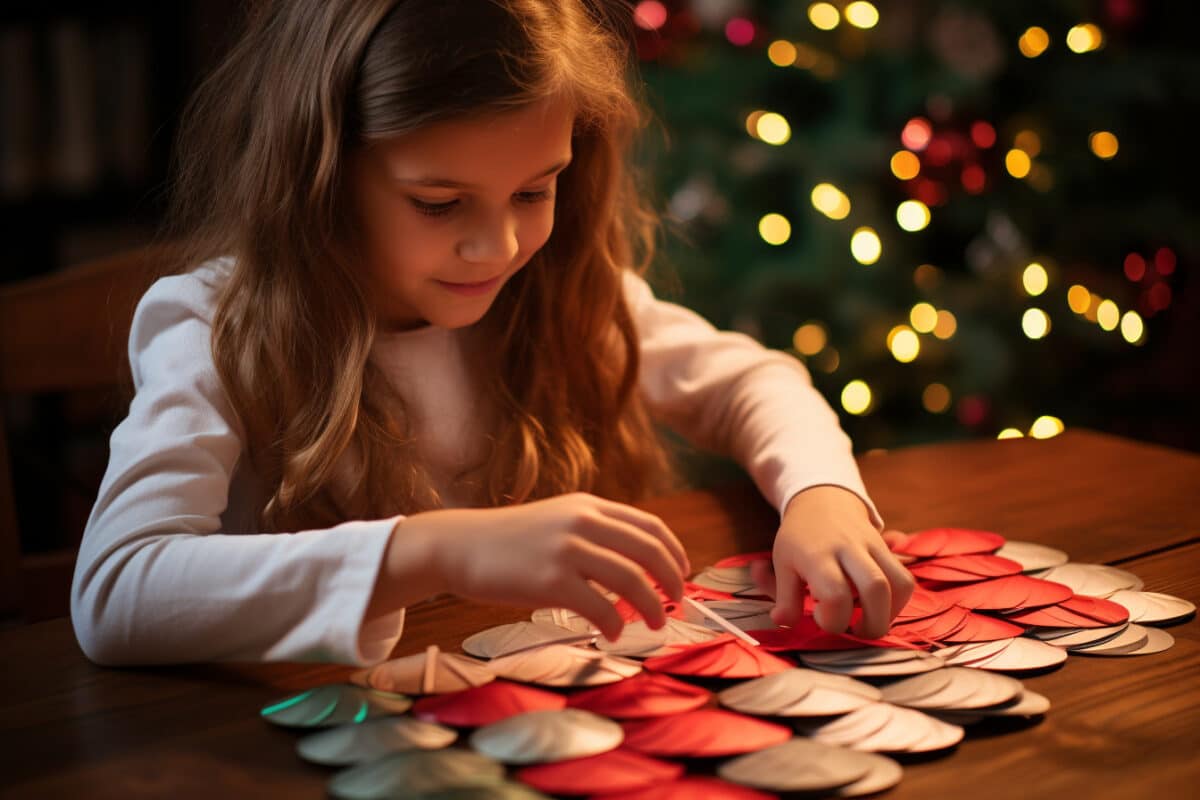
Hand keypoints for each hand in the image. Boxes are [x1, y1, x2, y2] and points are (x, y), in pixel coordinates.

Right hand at [402, 493, 689, 640]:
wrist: (459, 546)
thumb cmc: (508, 542)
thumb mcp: (557, 520)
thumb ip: (593, 533)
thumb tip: (634, 567)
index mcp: (589, 505)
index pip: (650, 525)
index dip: (674, 552)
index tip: (682, 573)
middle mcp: (583, 521)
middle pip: (650, 551)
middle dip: (671, 581)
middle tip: (676, 603)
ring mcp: (567, 550)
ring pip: (632, 580)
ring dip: (652, 606)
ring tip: (656, 624)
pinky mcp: (551, 580)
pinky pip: (600, 607)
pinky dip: (616, 624)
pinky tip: (614, 633)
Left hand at [752, 486, 913, 639]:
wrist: (822, 499)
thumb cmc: (800, 537)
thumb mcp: (783, 564)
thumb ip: (785, 598)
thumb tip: (783, 623)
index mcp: (818, 555)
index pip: (835, 594)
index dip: (832, 619)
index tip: (820, 618)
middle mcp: (849, 548)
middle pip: (875, 588)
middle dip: (872, 624)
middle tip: (855, 633)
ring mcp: (873, 545)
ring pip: (899, 583)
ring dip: (890, 614)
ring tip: (871, 622)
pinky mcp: (887, 548)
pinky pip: (905, 578)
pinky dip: (899, 601)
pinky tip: (880, 608)